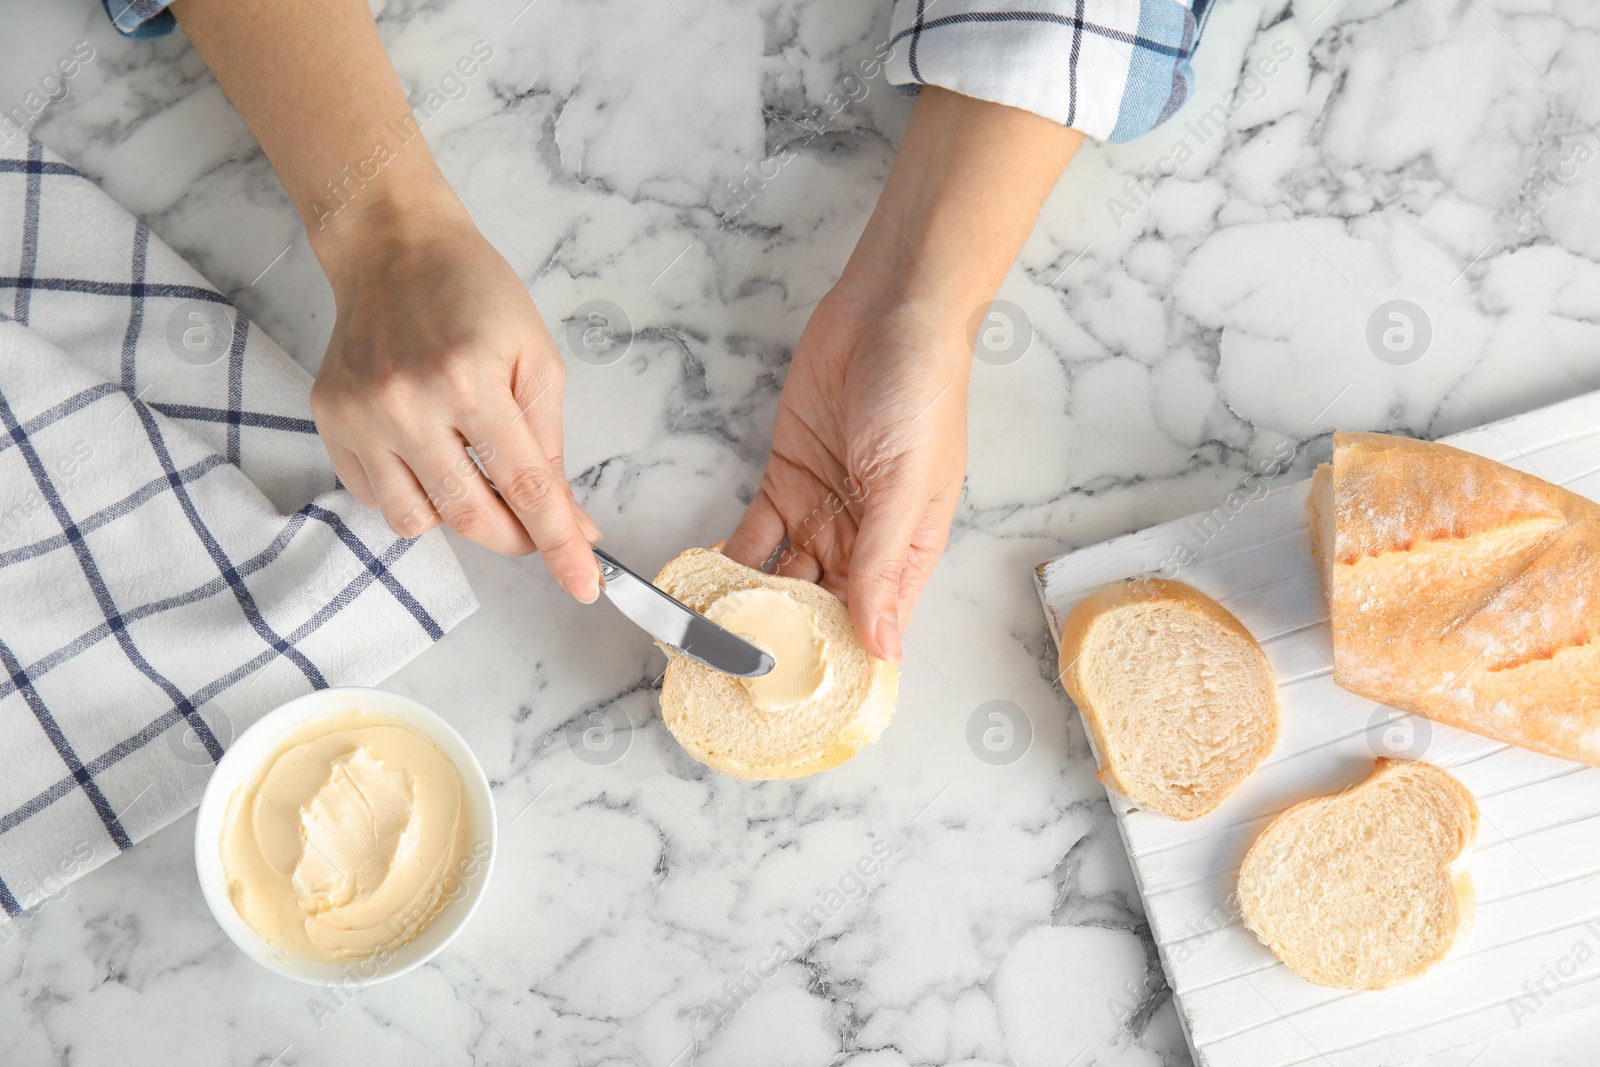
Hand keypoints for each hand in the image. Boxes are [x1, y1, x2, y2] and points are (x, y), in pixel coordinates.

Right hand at [309, 193, 601, 601]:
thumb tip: (571, 520)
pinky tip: (427, 454)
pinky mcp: (330, 421)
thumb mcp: (535, 358)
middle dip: (515, 539)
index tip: (584, 586)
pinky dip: (411, 494)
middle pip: (471, 516)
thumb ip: (551, 445)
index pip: (526, 486)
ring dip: (457, 515)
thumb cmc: (474, 295)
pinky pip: (376, 498)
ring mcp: (361, 416)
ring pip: (418, 521)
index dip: (558, 544)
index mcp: (471, 381)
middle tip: (536, 532)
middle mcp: (409, 404)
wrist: (392, 249)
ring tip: (470, 470)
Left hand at [724, 88, 1082, 658]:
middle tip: (739, 680)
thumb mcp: (908, 488)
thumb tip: (881, 645)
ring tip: (711, 643)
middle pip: (820, 607)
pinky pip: (754, 533)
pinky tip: (703, 588)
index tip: (803, 701)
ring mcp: (822, 509)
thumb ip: (883, 566)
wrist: (889, 310)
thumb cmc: (922, 392)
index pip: (874, 623)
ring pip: (781, 575)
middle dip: (785, 641)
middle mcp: (863, 538)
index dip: (842, 662)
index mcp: (907, 549)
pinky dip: (729, 560)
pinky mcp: (784, 478)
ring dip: (750, 606)